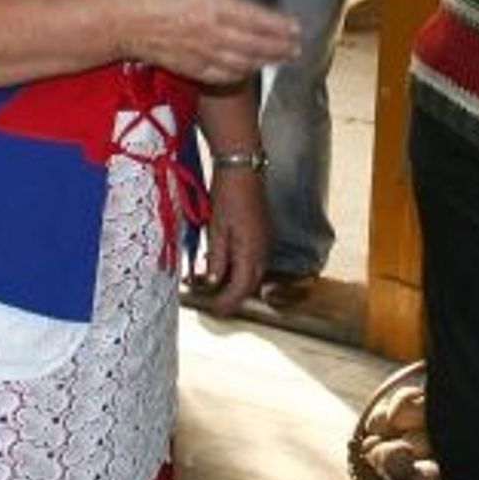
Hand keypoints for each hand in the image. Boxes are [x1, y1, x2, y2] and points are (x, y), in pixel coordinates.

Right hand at [117, 0, 299, 84]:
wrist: (119, 21)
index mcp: (211, 5)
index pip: (255, 18)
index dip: (278, 24)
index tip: (296, 27)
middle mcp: (211, 32)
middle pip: (254, 43)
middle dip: (279, 46)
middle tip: (297, 47)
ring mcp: (201, 52)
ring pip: (242, 61)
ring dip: (265, 61)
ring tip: (281, 59)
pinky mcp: (189, 66)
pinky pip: (221, 74)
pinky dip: (239, 74)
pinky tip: (248, 72)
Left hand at [193, 167, 267, 314]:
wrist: (242, 168)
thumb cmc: (228, 195)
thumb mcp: (216, 229)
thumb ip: (217, 258)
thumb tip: (214, 282)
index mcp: (251, 251)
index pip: (241, 288)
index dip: (227, 303)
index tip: (213, 310)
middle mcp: (263, 249)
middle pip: (250, 284)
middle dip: (232, 297)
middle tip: (214, 304)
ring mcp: (264, 240)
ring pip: (253, 272)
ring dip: (236, 283)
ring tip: (215, 287)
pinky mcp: (261, 232)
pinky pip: (254, 259)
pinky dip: (240, 268)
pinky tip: (224, 264)